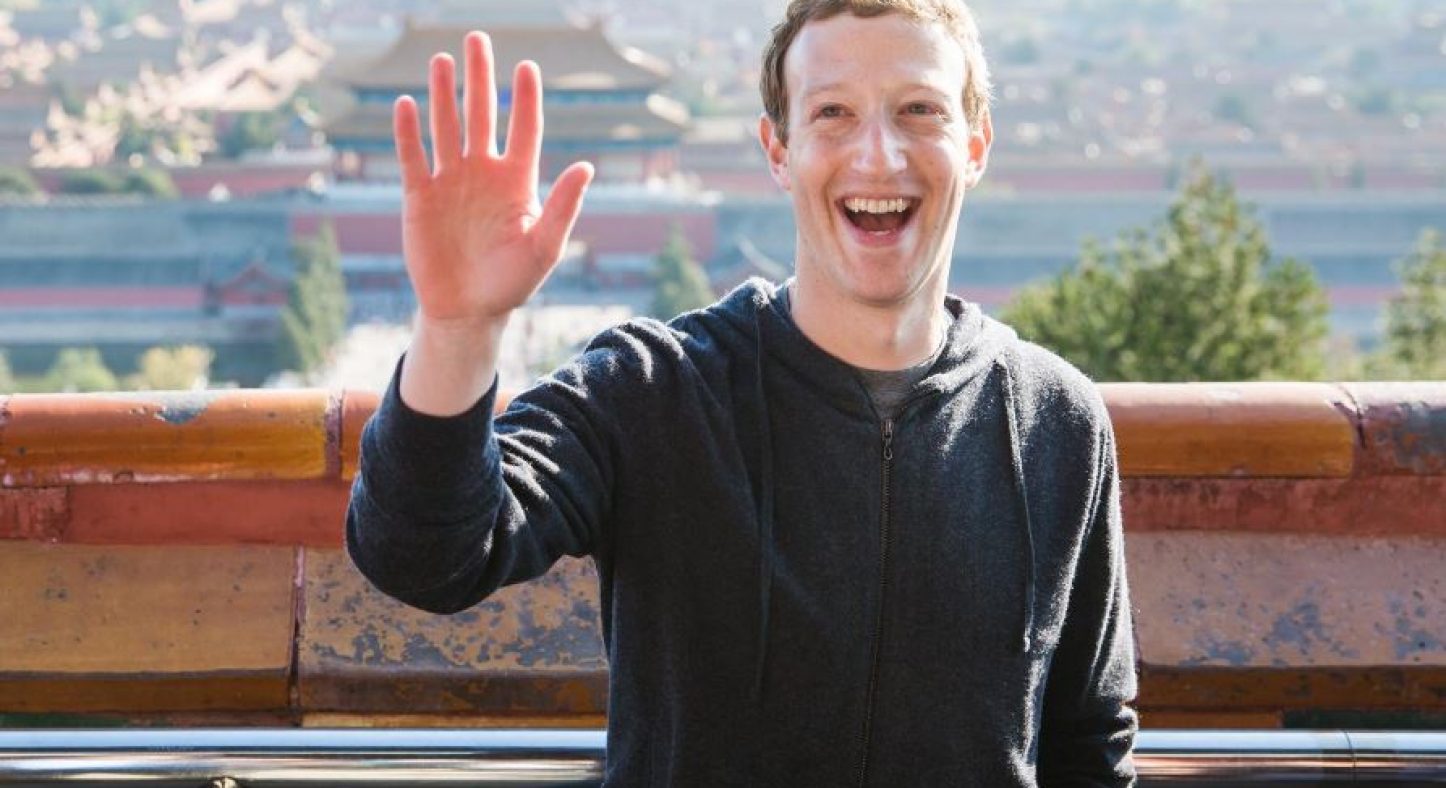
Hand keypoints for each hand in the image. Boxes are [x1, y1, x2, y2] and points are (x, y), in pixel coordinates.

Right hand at [393, 31, 593, 331]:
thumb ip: (562, 206)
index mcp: (517, 181)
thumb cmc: (511, 283)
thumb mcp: (544, 247)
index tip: (526, 67)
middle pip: (481, 114)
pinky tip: (406, 104)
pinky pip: (413, 158)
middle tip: (476, 39)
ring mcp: (450, 182)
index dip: (524, 99)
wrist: (468, 312)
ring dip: (442, 94)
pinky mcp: (420, 197)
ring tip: (441, 60)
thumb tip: (586, 166)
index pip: (523, 129)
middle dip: (479, 78)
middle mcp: (483, 173)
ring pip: (446, 127)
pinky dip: (408, 133)